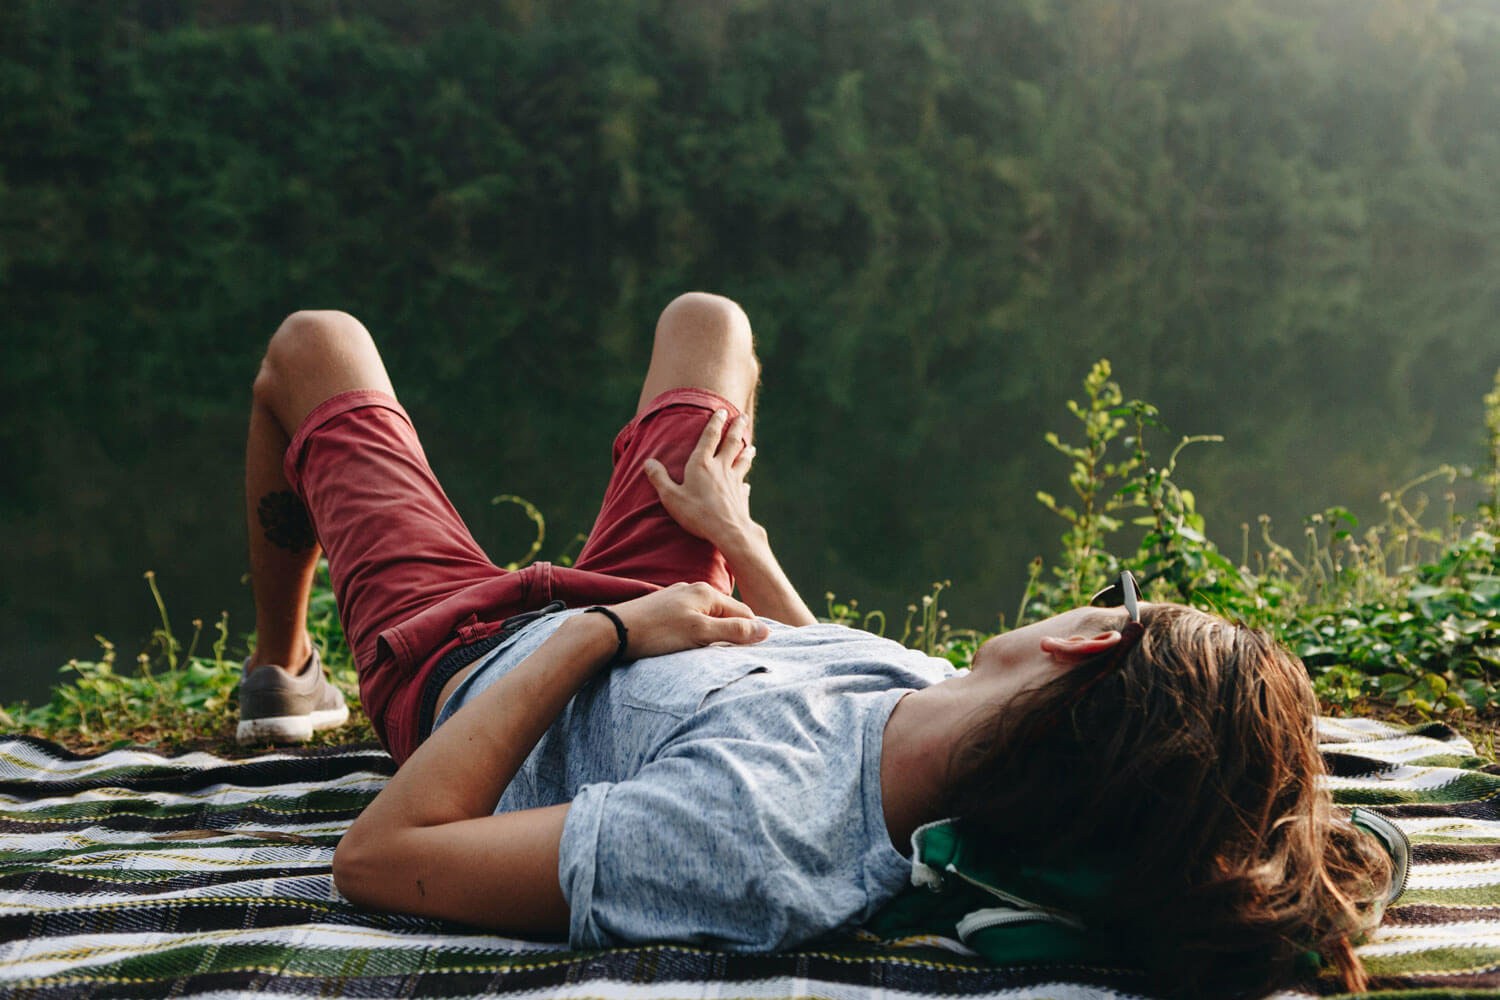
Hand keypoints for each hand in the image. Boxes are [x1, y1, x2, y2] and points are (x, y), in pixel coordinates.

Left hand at [609, 582, 768, 658]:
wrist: (612, 631)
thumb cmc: (657, 633)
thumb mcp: (700, 634)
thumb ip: (733, 631)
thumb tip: (765, 631)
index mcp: (706, 592)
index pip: (743, 612)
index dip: (752, 632)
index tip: (757, 652)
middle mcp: (693, 589)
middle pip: (726, 612)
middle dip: (734, 631)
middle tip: (736, 655)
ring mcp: (676, 597)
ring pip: (708, 615)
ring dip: (715, 633)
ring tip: (714, 652)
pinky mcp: (662, 608)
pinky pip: (691, 618)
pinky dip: (698, 631)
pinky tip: (690, 644)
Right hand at [643, 409, 755, 548]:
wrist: (727, 531)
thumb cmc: (697, 513)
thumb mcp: (671, 496)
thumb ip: (659, 478)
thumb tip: (648, 462)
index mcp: (702, 464)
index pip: (710, 437)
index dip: (715, 422)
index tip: (722, 410)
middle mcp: (721, 468)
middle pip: (731, 443)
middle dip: (737, 428)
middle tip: (743, 416)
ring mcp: (734, 482)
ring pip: (742, 462)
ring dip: (746, 452)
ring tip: (751, 447)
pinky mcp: (741, 497)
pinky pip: (743, 486)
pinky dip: (744, 482)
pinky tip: (746, 484)